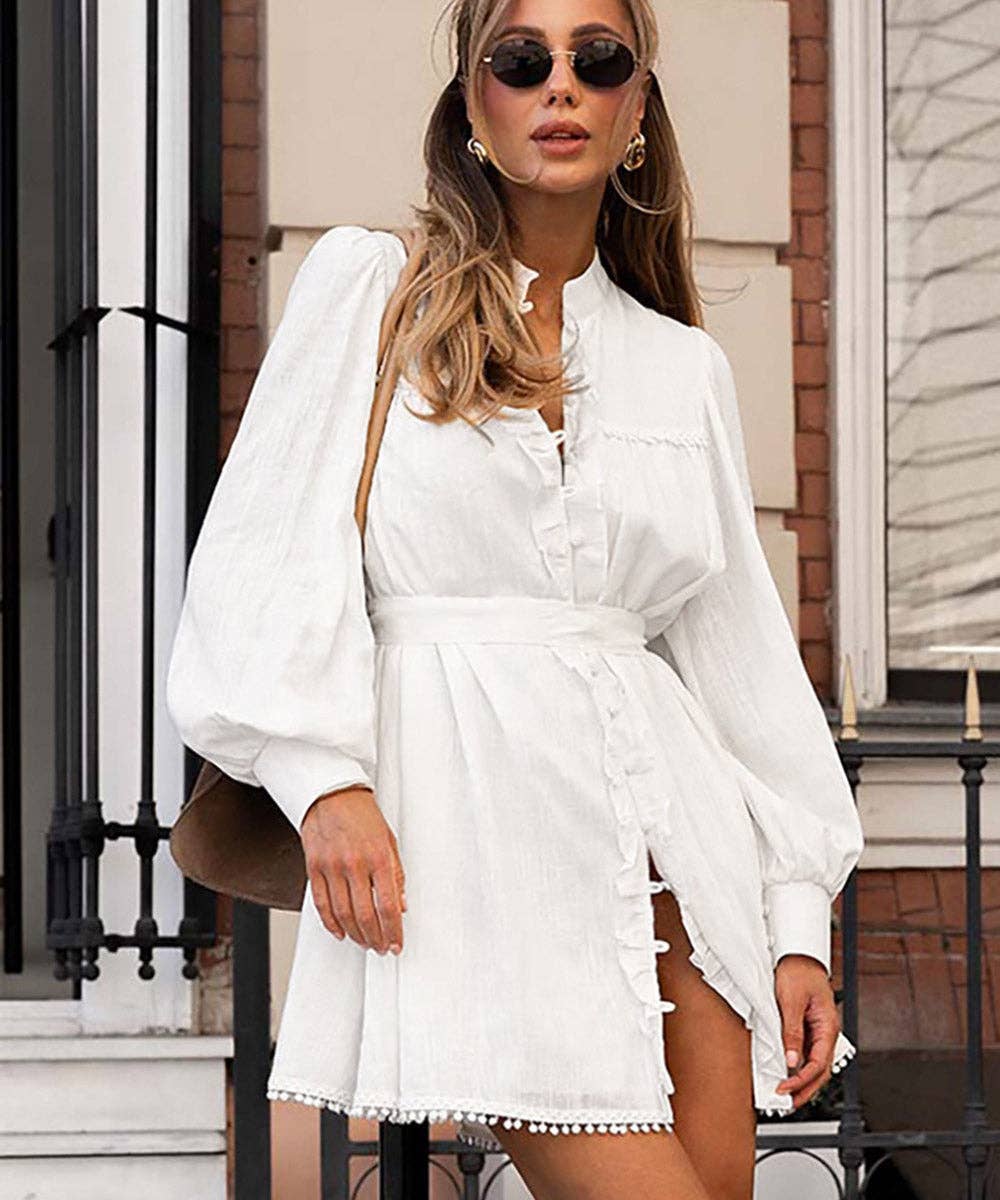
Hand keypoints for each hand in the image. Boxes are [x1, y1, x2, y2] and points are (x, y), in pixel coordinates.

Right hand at [300, 786, 406, 954]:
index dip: (393, 930)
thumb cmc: (361, 812)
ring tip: (365, 942)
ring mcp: (331, 867)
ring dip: (356, 935)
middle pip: (366, 915)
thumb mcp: (389, 840)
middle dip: (376, 938)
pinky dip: (331, 923)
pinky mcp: (314, 868)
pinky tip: (341, 931)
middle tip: (382, 947)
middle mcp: (354, 864)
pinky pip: (322, 904)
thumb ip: (396, 873)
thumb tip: (401, 904)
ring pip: (343, 914)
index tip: (396, 943)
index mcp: (377, 856)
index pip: (388, 905)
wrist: (330, 792)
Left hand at [773, 953, 839, 1107]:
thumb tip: (791, 1061)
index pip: (818, 1065)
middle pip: (820, 1070)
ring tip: (787, 1092)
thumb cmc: (798, 971)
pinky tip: (787, 1071)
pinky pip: (807, 1051)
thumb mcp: (791, 1002)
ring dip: (803, 1080)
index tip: (785, 1089)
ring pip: (815, 1064)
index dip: (801, 1081)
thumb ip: (792, 1032)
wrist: (797, 953)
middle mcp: (826, 1031)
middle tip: (787, 1102)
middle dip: (805, 1089)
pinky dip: (798, 1065)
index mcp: (828, 1026)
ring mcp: (819, 1030)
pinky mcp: (809, 1026)